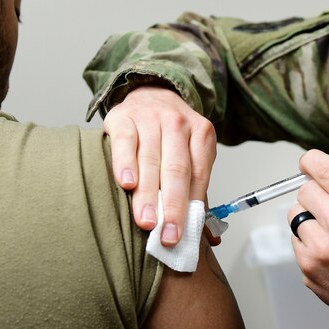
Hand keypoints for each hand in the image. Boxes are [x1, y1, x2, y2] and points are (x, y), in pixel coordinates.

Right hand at [103, 85, 216, 245]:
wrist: (150, 93)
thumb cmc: (170, 135)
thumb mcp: (191, 152)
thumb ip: (194, 187)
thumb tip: (204, 235)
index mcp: (201, 134)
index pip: (197, 175)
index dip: (190, 206)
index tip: (182, 234)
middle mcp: (178, 123)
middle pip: (176, 170)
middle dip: (171, 206)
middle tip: (166, 235)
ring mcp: (151, 118)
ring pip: (151, 160)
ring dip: (147, 194)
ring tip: (146, 221)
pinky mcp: (124, 117)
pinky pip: (126, 142)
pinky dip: (126, 164)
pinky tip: (126, 184)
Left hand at [289, 142, 328, 319]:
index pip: (319, 166)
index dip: (312, 162)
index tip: (313, 166)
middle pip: (305, 188)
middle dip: (317, 193)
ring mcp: (322, 248)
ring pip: (295, 214)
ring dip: (310, 217)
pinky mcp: (309, 268)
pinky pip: (295, 239)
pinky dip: (308, 241)